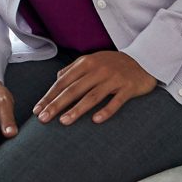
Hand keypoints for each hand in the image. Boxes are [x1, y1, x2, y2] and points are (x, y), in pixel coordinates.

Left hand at [33, 52, 157, 124]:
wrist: (144, 60)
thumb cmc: (114, 63)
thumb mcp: (92, 61)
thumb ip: (74, 69)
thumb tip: (57, 79)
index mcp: (86, 63)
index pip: (63, 82)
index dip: (49, 96)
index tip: (38, 110)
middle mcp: (98, 70)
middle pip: (74, 89)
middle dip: (57, 104)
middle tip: (44, 119)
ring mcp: (114, 79)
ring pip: (92, 96)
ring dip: (77, 109)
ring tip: (64, 122)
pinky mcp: (128, 87)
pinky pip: (116, 101)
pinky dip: (106, 111)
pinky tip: (96, 121)